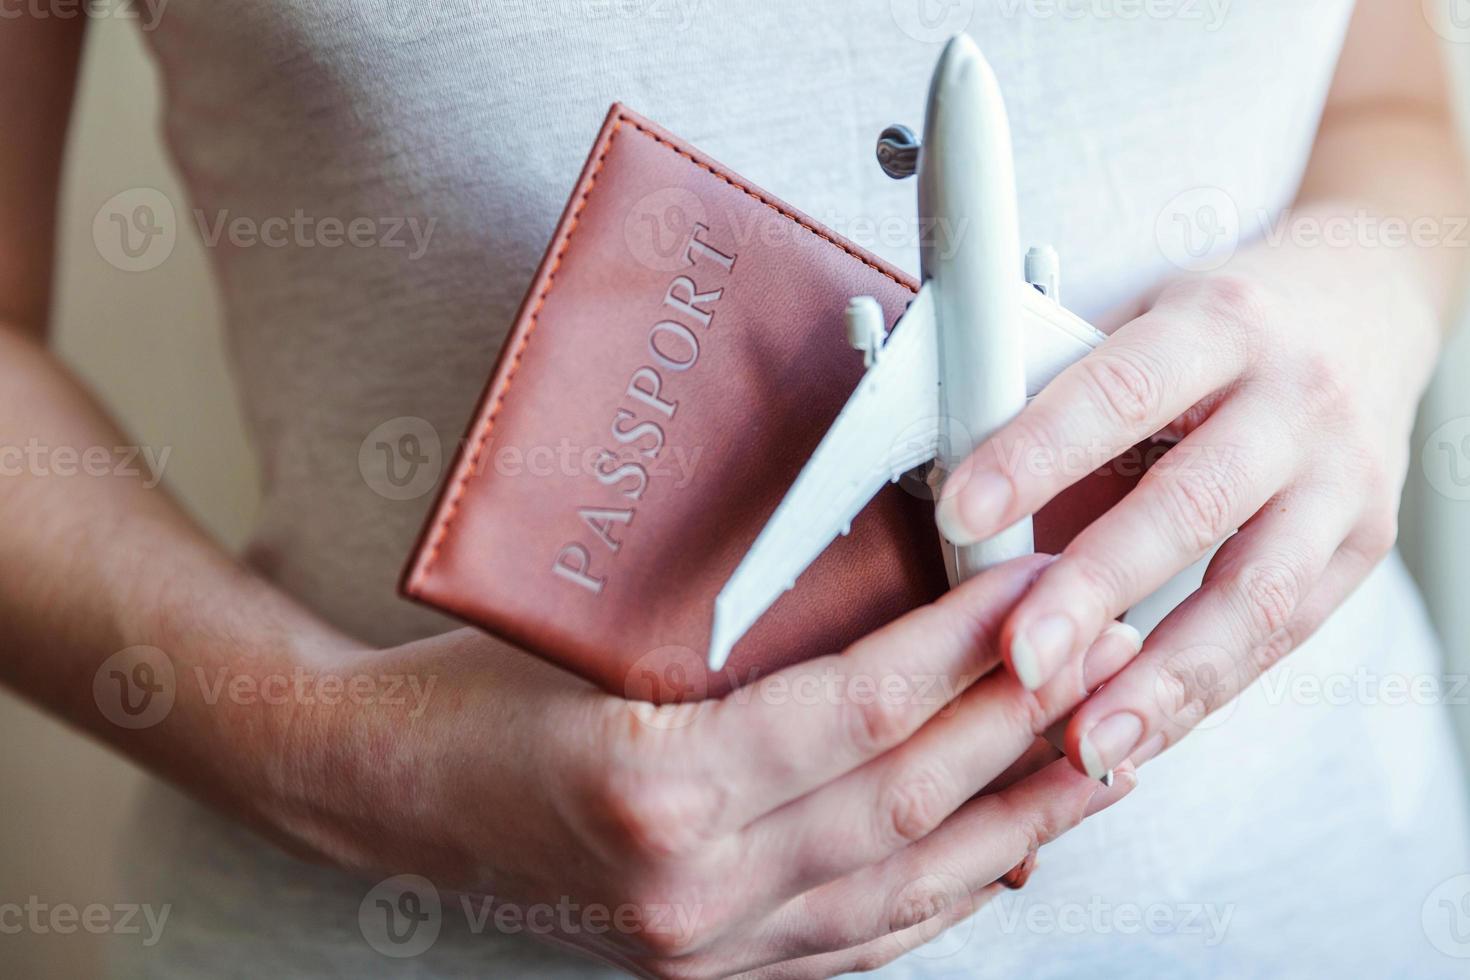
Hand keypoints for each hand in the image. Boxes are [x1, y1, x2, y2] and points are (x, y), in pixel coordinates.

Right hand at [275, 558, 1140, 978]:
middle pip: (903, 797)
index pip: (859, 709)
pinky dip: (945, 892)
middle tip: (1101, 649)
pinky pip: (862, 941)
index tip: (1034, 587)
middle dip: (1019, 718)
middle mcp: (689, 884)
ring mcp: (702, 945)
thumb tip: (879, 577)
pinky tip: (1004, 852)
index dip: (962, 645)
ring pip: (906, 884)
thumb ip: (738, 622)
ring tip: (1096, 751)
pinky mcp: (707, 969)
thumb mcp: (594, 626)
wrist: (378, 786)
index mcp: (654, 780)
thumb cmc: (468, 682)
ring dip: (1015, 815)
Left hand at [935, 225, 1440, 779]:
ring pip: (1254, 595)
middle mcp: (1294, 401)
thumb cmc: (1219, 324)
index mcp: (1219, 325)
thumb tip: (952, 487)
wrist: (1367, 303)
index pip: (1119, 392)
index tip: (961, 516)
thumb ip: (1064, 391)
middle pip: (1190, 506)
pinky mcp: (1363, 546)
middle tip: (1021, 657)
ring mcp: (1341, 480)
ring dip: (1162, 680)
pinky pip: (1282, 638)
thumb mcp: (1145, 318)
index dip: (1037, 455)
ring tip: (1084, 742)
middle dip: (1097, 590)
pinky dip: (1203, 695)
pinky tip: (1138, 736)